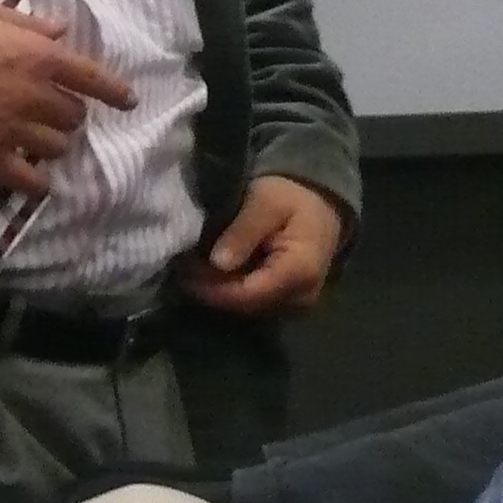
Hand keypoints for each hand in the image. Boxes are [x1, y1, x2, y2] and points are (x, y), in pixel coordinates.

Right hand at [0, 1, 135, 196]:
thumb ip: (33, 26)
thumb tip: (62, 31)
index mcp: (41, 58)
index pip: (92, 78)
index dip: (115, 91)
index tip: (130, 101)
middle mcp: (35, 96)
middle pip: (74, 116)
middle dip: (70, 113)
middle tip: (57, 110)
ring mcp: (14, 128)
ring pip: (56, 146)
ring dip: (54, 142)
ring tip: (42, 139)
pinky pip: (25, 179)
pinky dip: (36, 183)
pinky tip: (38, 182)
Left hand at [179, 174, 345, 314]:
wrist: (321, 201)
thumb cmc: (293, 195)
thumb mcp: (266, 201)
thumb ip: (244, 231)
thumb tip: (218, 263)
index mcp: (300, 272)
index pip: (248, 294)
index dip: (212, 288)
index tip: (183, 271)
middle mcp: (301, 297)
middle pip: (246, 304)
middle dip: (211, 288)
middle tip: (181, 266)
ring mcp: (296, 304)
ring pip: (247, 306)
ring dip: (218, 290)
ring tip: (191, 267)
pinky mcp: (288, 302)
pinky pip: (254, 301)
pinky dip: (231, 288)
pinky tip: (211, 271)